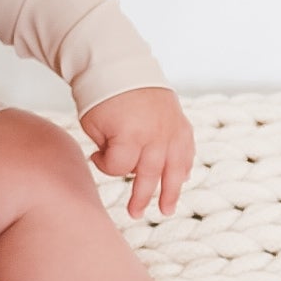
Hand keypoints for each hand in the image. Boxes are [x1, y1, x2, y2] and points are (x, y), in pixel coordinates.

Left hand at [79, 87, 194, 219]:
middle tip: (134, 213)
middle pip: (149, 174)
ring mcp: (171, 130)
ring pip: (175, 169)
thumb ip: (110, 150)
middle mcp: (155, 135)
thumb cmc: (102, 97)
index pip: (120, 167)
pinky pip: (186, 151)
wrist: (122, 67)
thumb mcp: (94, 125)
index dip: (106, 166)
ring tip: (166, 210)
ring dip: (171, 191)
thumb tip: (125, 169)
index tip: (96, 156)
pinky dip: (184, 166)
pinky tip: (181, 179)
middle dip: (140, 196)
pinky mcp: (181, 123)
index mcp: (130, 134)